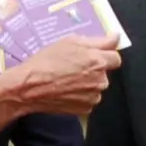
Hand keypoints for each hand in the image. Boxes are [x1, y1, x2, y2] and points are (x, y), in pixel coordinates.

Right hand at [0, 34, 121, 116]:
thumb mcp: (70, 42)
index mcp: (98, 61)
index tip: (93, 55)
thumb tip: (116, 37)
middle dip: (94, 69)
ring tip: (67, 79)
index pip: (116, 58)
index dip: (105, 55)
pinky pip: (88, 99)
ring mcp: (93, 97)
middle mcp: (100, 80)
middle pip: (105, 73)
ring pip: (96, 87)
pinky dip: (81, 95)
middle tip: (73, 66)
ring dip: (87, 83)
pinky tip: (66, 90)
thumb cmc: (46, 61)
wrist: (28, 87)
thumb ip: (98, 40)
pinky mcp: (85, 109)